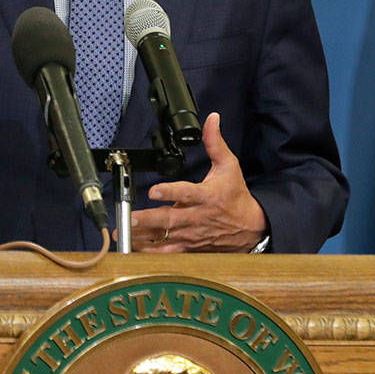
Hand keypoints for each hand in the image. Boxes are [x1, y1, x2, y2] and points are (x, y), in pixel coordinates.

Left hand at [125, 112, 267, 252]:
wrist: (250, 228)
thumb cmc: (236, 197)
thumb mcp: (229, 166)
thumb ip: (216, 143)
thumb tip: (211, 119)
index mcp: (205, 196)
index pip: (186, 193)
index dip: (170, 192)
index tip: (154, 190)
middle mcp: (196, 217)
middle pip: (169, 219)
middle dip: (148, 219)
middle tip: (130, 217)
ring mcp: (191, 235)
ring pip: (164, 238)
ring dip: (143, 237)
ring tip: (124, 235)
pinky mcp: (189, 247)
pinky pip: (167, 253)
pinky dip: (150, 254)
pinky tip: (133, 251)